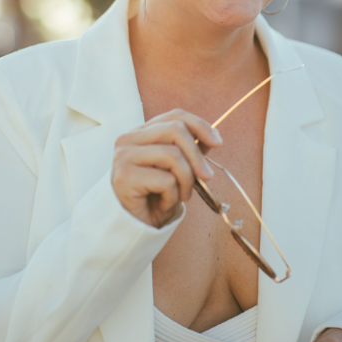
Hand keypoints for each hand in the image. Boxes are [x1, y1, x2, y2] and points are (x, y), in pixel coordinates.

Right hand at [112, 109, 221, 227]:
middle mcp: (128, 139)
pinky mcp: (124, 178)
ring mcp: (123, 157)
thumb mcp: (177, 168)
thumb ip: (190, 150)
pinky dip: (173, 196)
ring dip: (186, 180)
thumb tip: (213, 137)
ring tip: (183, 195)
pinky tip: (164, 203)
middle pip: (175, 130)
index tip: (217, 142)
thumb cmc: (156, 195)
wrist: (134, 225)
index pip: (174, 116)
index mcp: (140, 132)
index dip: (199, 125)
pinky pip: (165, 180)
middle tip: (207, 177)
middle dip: (197, 155)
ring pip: (173, 155)